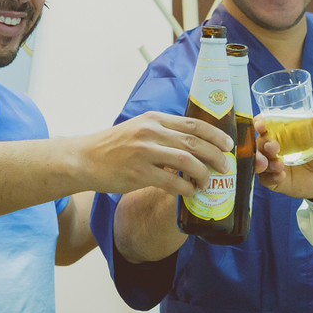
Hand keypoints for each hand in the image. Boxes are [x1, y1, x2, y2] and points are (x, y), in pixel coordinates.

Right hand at [74, 112, 233, 196]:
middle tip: (226, 167)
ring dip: (203, 174)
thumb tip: (193, 144)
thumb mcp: (139, 129)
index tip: (228, 144)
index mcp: (154, 119)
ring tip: (209, 182)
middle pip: (194, 142)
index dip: (215, 135)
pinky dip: (185, 189)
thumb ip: (163, 133)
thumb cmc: (114, 147)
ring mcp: (144, 152)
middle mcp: (151, 132)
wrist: (84, 158)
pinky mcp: (138, 173)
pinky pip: (171, 182)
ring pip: (187, 161)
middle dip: (215, 155)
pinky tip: (190, 193)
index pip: (193, 124)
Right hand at [255, 110, 312, 199]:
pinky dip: (270, 177)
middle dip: (263, 144)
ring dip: (263, 162)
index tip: (260, 124)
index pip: (265, 124)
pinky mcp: (276, 180)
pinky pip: (265, 179)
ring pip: (259, 162)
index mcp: (283, 132)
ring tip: (278, 164)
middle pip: (260, 143)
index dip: (259, 123)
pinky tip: (280, 176)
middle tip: (274, 147)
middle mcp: (275, 146)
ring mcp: (274, 163)